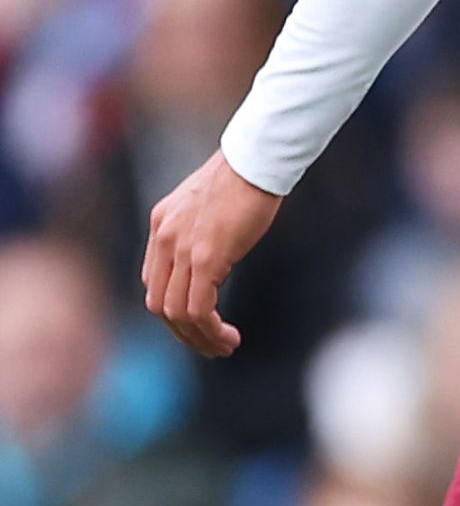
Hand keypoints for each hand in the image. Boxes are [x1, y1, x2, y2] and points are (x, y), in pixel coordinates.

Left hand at [141, 152, 281, 357]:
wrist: (258, 158)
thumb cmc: (247, 174)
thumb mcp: (209, 202)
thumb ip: (200, 227)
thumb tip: (216, 250)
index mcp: (161, 225)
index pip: (154, 282)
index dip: (175, 309)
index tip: (201, 321)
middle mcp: (163, 239)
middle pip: (159, 304)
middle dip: (183, 333)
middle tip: (210, 344)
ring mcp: (182, 249)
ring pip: (175, 313)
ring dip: (198, 338)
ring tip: (223, 347)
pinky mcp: (206, 257)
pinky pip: (198, 308)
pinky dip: (210, 329)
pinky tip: (229, 336)